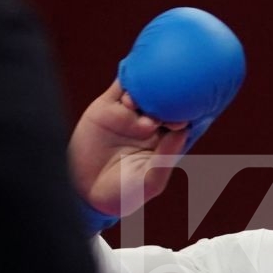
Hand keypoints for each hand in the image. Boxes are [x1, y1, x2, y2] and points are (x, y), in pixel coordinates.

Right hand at [68, 79, 190, 218]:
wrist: (85, 191)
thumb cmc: (125, 193)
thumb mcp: (149, 182)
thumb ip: (165, 159)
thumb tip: (183, 130)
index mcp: (167, 141)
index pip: (184, 118)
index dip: (187, 113)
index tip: (180, 121)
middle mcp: (152, 123)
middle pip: (167, 99)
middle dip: (168, 97)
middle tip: (159, 108)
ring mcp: (131, 113)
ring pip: (145, 89)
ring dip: (146, 88)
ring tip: (135, 103)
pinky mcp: (109, 106)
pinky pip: (122, 85)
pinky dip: (128, 79)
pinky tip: (129, 85)